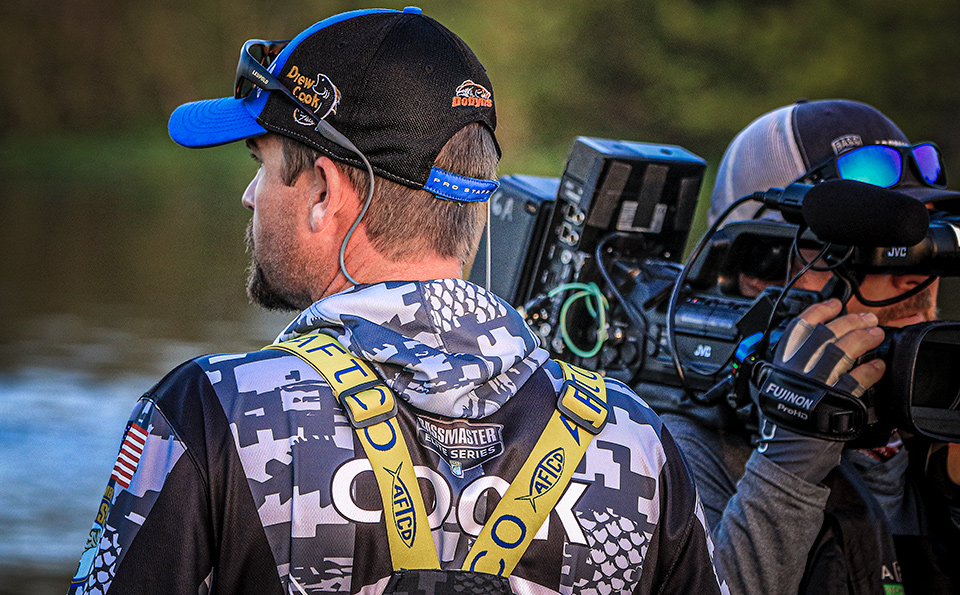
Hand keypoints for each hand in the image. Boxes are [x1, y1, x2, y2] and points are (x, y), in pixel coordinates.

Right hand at [756, 299, 885, 482]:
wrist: (785, 455)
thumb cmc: (784, 425)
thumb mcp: (778, 388)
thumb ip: (793, 368)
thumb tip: (819, 349)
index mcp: (781, 363)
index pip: (799, 327)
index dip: (819, 311)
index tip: (835, 304)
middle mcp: (796, 369)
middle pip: (826, 333)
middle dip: (850, 321)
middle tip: (866, 320)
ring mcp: (814, 383)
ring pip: (841, 350)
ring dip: (863, 338)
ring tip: (876, 335)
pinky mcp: (832, 400)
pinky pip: (856, 379)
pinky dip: (870, 370)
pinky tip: (877, 366)